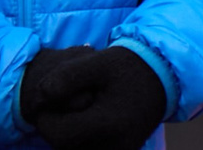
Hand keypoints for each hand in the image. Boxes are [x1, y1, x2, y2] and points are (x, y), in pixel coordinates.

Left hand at [20, 45, 168, 149]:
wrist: (164, 75)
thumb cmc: (130, 65)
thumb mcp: (98, 61)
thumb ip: (66, 76)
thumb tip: (38, 97)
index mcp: (109, 124)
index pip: (59, 134)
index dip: (45, 117)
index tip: (49, 97)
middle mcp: (115, 146)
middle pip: (65, 146)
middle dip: (56, 125)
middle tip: (64, 100)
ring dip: (68, 133)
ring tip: (79, 108)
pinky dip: (81, 138)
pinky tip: (89, 118)